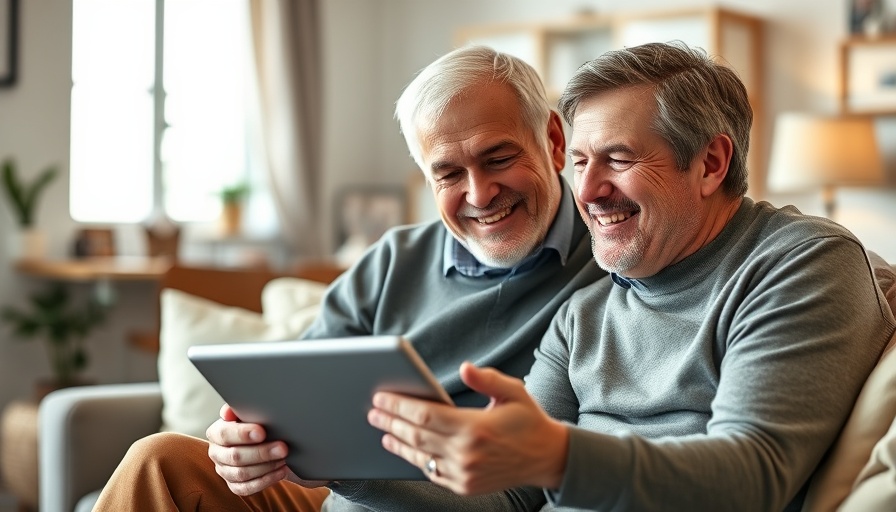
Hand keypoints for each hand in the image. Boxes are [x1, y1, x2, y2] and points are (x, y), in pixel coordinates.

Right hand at [206, 404, 327, 494]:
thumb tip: (229, 411)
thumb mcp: (249, 414)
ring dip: (266, 467)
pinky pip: (247, 488)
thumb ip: (240, 409)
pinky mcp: (234, 485)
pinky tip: (281, 471)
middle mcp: (217, 453)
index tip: (263, 432)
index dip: (243, 434)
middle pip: (235, 456)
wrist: (267, 441)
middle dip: (261, 452)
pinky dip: (266, 480)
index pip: (224, 434)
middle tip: (283, 447)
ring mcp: (224, 471)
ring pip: (242, 474)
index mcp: (216, 433)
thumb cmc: (256, 424)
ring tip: (284, 458)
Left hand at [367, 362, 568, 494]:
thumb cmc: (528, 420)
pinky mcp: (464, 486)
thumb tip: (464, 367)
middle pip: (416, 435)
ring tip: (382, 429)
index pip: (425, 415)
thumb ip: (486, 379)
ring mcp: (464, 473)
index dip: (398, 406)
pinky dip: (415, 459)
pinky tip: (404, 448)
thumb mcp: (513, 392)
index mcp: (475, 428)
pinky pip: (432, 472)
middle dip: (390, 422)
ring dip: (397, 442)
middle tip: (373, 410)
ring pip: (420, 456)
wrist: (546, 458)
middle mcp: (466, 454)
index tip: (381, 397)